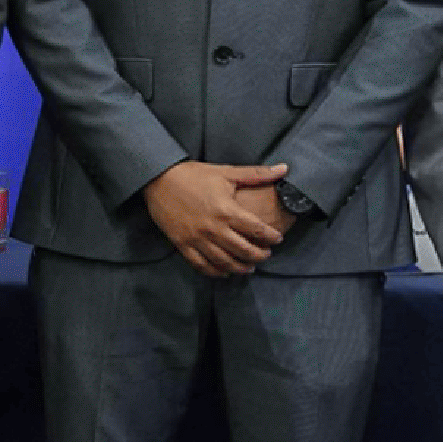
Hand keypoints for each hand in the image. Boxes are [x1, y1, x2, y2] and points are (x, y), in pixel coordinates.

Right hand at [144, 158, 291, 276]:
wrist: (157, 178)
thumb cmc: (193, 174)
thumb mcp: (226, 172)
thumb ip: (256, 174)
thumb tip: (285, 169)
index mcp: (227, 211)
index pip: (258, 231)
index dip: (272, 237)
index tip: (277, 239)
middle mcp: (214, 228)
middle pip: (244, 251)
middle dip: (260, 256)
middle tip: (266, 254)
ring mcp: (197, 238)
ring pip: (225, 262)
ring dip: (241, 268)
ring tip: (249, 267)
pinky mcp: (182, 244)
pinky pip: (201, 265)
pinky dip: (215, 272)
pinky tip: (224, 272)